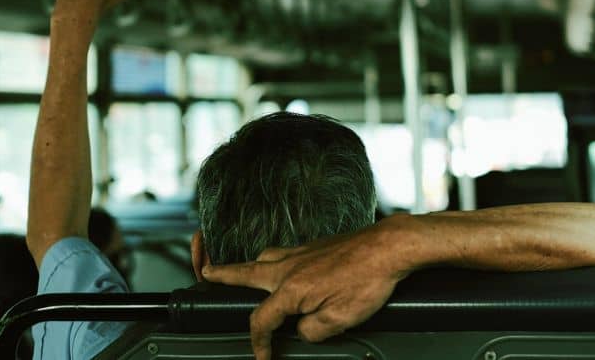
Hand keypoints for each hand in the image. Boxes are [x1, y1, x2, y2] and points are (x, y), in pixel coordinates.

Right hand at [202, 217, 414, 359]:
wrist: (388, 247)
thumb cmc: (368, 280)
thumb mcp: (340, 320)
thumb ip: (312, 331)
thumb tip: (302, 330)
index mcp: (290, 288)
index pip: (261, 320)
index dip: (258, 343)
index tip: (262, 356)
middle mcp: (288, 266)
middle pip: (243, 272)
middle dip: (221, 275)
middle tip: (206, 273)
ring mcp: (300, 251)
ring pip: (263, 258)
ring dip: (247, 267)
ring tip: (238, 273)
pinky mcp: (314, 245)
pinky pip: (283, 253)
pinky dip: (273, 261)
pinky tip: (282, 268)